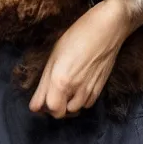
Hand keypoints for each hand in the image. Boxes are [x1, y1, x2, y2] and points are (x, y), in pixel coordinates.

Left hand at [29, 0, 133, 117]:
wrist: (107, 29)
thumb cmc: (77, 36)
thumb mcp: (54, 57)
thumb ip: (44, 84)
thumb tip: (35, 107)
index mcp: (60, 80)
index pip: (49, 108)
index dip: (42, 106)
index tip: (40, 100)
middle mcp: (75, 89)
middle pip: (60, 114)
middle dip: (53, 108)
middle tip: (51, 94)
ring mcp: (89, 90)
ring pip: (74, 111)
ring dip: (66, 105)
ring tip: (64, 90)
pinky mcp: (100, 89)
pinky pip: (87, 104)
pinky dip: (80, 101)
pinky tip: (78, 87)